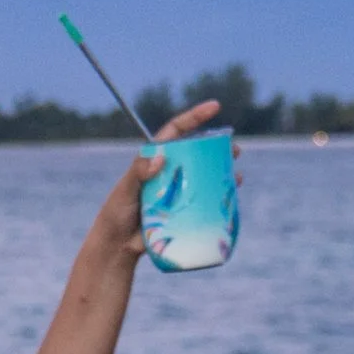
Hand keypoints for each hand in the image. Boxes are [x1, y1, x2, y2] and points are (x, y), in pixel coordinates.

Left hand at [104, 99, 221, 246]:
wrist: (118, 245)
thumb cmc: (117, 214)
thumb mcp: (125, 190)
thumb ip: (138, 173)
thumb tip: (161, 157)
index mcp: (153, 159)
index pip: (176, 131)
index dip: (194, 117)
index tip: (214, 107)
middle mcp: (168, 171)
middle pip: (195, 151)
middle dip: (215, 145)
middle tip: (233, 146)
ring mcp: (176, 189)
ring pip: (203, 172)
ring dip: (221, 166)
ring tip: (235, 164)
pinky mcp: (181, 208)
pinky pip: (204, 195)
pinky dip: (219, 190)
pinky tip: (233, 186)